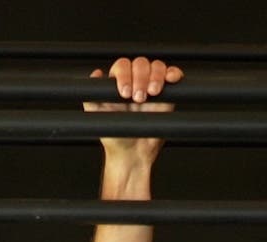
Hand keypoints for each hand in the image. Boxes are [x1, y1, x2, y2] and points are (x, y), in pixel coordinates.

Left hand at [85, 57, 180, 171]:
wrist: (134, 153)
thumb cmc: (115, 135)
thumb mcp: (97, 116)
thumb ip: (92, 96)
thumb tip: (95, 74)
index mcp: (119, 82)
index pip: (122, 66)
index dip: (124, 75)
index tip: (124, 93)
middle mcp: (136, 81)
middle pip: (140, 63)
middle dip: (140, 78)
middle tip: (138, 98)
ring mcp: (152, 85)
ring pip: (157, 66)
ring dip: (156, 76)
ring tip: (152, 93)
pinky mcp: (168, 93)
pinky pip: (173, 75)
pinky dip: (174, 73)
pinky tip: (171, 79)